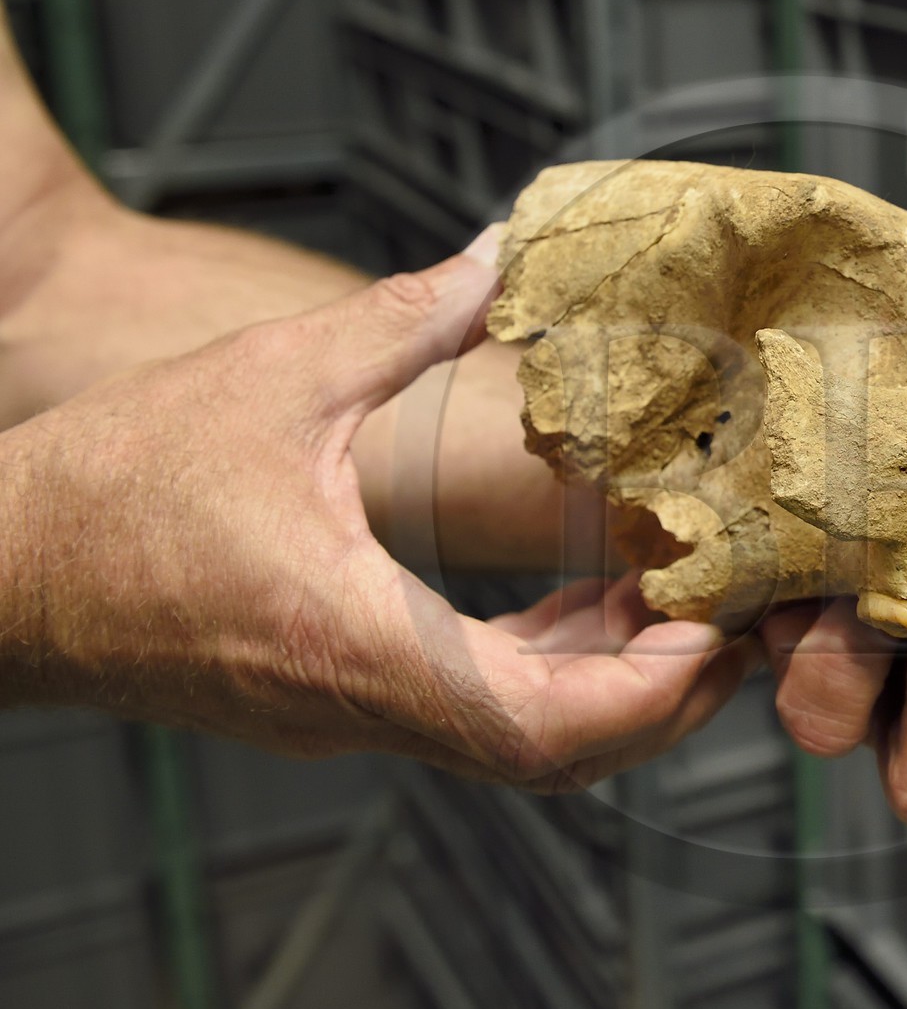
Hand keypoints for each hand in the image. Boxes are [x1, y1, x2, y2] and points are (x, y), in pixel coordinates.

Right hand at [0, 231, 754, 787]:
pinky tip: (583, 598)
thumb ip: (406, 318)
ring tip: (676, 591)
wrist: (4, 569)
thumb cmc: (111, 489)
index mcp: (353, 641)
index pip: (540, 725)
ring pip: (522, 737)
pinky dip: (547, 661)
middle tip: (732, 612)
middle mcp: (361, 701)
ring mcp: (350, 712)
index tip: (714, 632)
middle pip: (556, 750)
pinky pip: (475, 706)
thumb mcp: (276, 378)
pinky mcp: (339, 696)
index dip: (650, 692)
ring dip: (611, 675)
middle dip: (662, 690)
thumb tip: (501, 258)